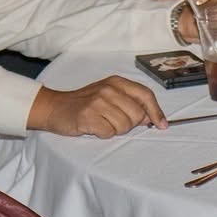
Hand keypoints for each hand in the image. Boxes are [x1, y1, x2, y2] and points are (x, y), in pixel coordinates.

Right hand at [27, 75, 165, 136]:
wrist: (55, 107)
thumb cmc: (84, 103)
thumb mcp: (108, 95)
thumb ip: (130, 103)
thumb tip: (151, 117)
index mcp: (117, 82)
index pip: (145, 95)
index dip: (156, 111)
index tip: (162, 125)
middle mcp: (109, 89)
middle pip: (137, 114)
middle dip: (130, 124)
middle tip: (114, 122)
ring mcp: (98, 102)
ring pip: (124, 125)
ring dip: (115, 130)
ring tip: (102, 123)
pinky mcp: (88, 116)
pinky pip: (108, 133)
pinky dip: (103, 134)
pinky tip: (93, 127)